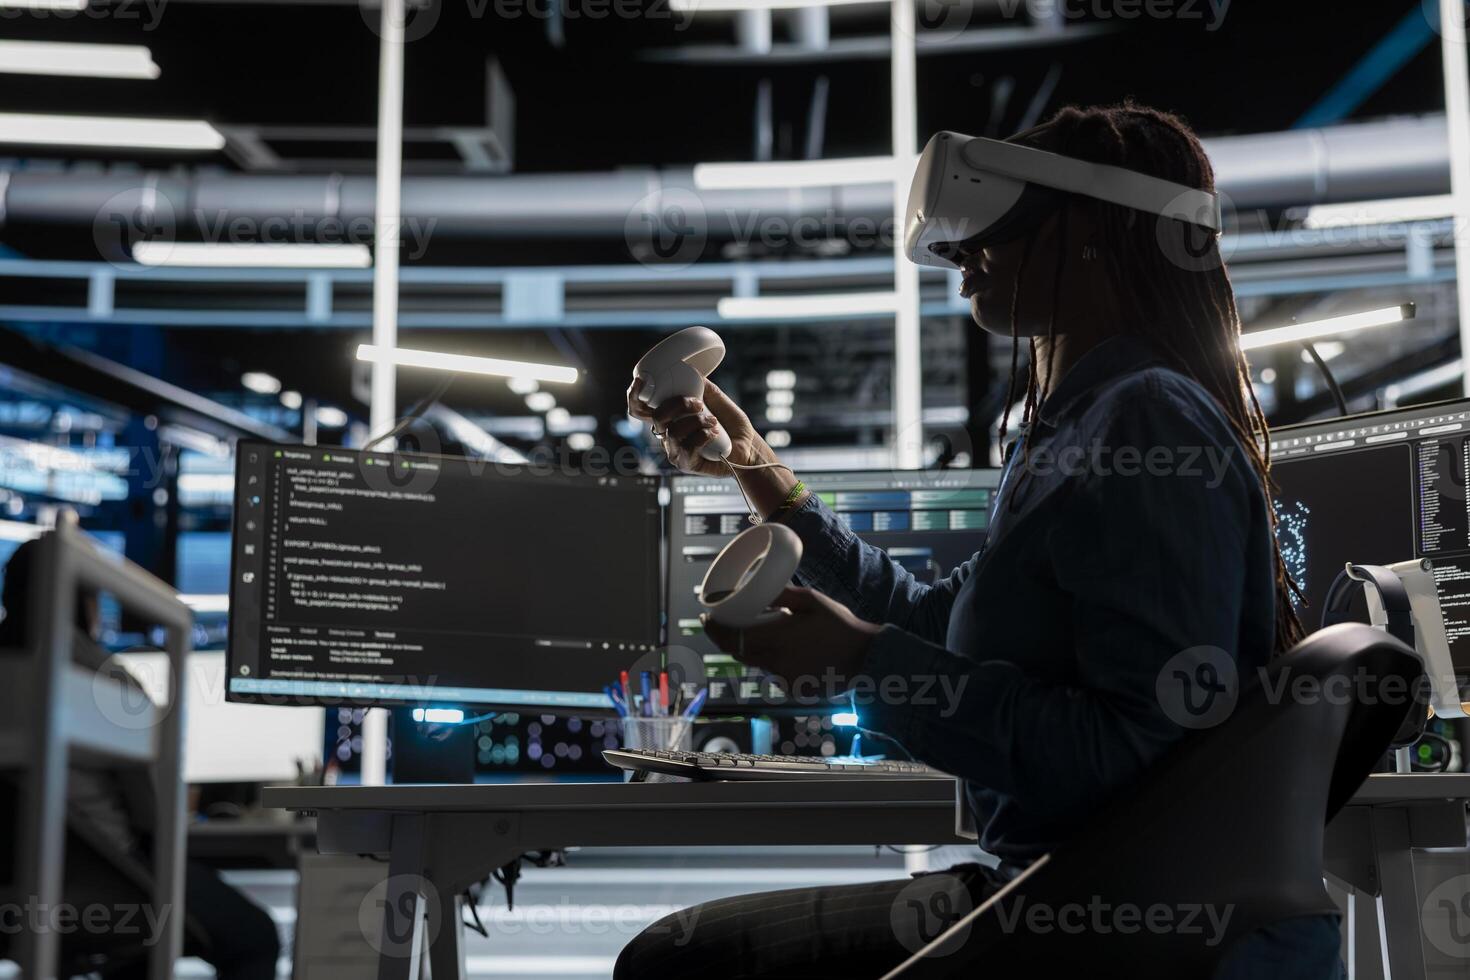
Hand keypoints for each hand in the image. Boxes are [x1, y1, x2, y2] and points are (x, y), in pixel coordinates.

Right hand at [626, 377, 766, 477]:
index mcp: (669, 417)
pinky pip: (688, 447)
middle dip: (677, 405)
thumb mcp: (717, 400)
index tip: (642, 382)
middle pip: (656, 417)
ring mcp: (675, 450)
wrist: (747, 446)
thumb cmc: (730, 425)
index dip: (635, 396)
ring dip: (696, 421)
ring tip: (713, 421)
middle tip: (698, 404)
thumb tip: (694, 372)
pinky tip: (713, 433)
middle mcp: (667, 434)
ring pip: (673, 432)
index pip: (641, 409)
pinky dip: (702, 436)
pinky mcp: (686, 463)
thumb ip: (703, 388)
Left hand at [702, 586, 881, 694]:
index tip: (706, 618)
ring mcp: (785, 679)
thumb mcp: (811, 600)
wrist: (866, 657)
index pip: (734, 636)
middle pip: (738, 652)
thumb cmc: (840, 624)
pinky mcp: (793, 688)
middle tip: (722, 623)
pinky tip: (791, 650)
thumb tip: (754, 589)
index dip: (715, 629)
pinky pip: (773, 673)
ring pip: (756, 662)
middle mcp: (778, 662)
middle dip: (726, 638)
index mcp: (780, 638)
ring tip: (769, 631)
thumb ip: (781, 595)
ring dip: (753, 648)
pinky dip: (773, 660)